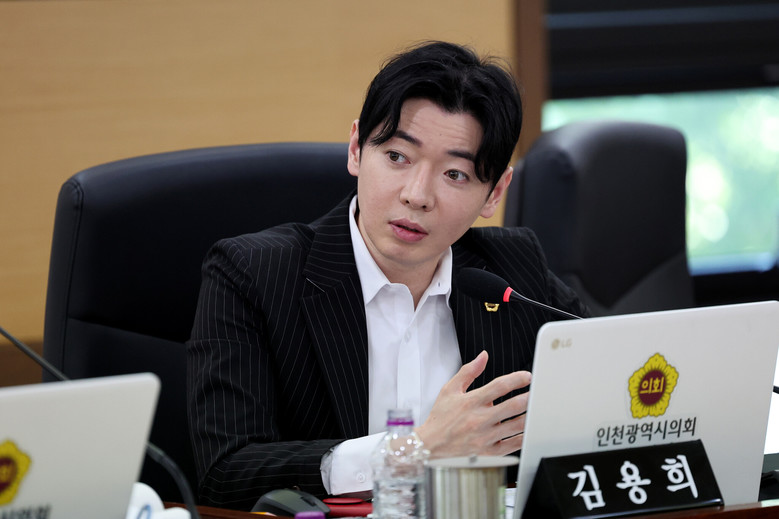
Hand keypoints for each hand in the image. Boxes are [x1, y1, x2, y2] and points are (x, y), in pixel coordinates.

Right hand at [415, 350, 530, 458]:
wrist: (430, 446)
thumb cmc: (440, 418)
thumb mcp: (449, 389)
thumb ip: (468, 371)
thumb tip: (483, 356)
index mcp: (471, 402)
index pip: (499, 386)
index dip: (516, 379)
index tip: (527, 376)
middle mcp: (479, 419)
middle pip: (512, 406)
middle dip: (529, 397)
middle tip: (539, 392)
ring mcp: (485, 437)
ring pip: (515, 425)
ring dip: (530, 416)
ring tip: (538, 408)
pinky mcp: (488, 452)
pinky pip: (512, 445)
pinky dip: (524, 437)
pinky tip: (530, 429)